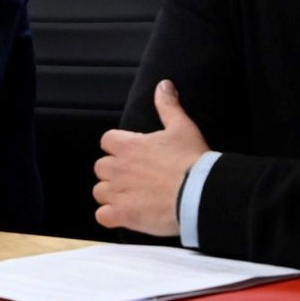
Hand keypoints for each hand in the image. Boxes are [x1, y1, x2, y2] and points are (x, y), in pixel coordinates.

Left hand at [93, 80, 210, 235]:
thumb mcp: (182, 127)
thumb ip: (168, 106)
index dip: (118, 148)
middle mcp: (117, 168)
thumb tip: (163, 85)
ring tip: (132, 198)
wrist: (199, 193)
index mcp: (127, 145)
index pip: (107, 141)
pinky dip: (110, 216)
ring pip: (100, 191)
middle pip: (101, 168)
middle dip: (114, 172)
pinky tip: (125, 215)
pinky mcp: (122, 215)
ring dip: (112, 194)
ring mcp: (117, 192)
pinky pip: (102, 216)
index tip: (132, 155)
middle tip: (135, 178)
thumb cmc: (192, 160)